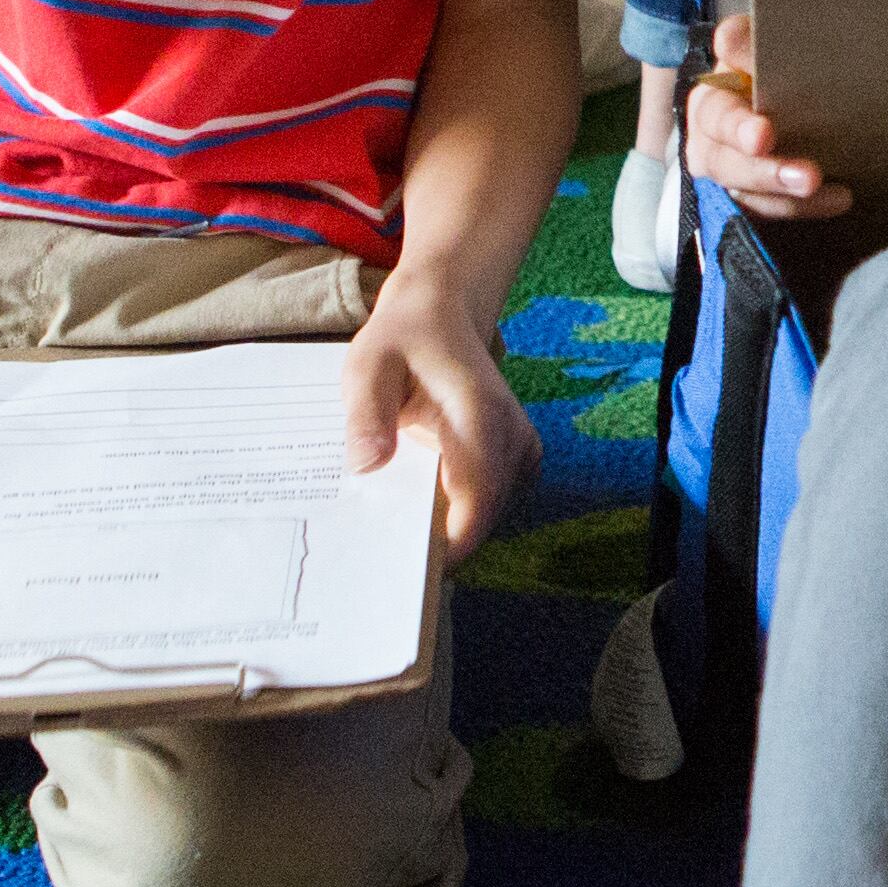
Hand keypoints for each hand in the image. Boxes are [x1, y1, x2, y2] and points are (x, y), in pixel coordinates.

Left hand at [342, 272, 543, 557]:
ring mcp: (521, 448)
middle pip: (483, 516)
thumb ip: (366, 416)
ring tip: (396, 532)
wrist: (441, 314)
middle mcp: (512, 435)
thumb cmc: (402, 341)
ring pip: (488, 515)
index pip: (476, 498)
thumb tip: (366, 468)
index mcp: (480, 415)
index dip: (448, 545)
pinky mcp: (518, 458)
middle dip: (437, 542)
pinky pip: (491, 503)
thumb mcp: (367, 367)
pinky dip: (459, 513)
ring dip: (447, 528)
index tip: (404, 572)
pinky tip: (421, 508)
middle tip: (382, 558)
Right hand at [686, 12, 853, 221]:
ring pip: (743, 192)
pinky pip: (767, 211)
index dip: (737, 126)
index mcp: (713, 96)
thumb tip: (730, 41)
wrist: (796, 92)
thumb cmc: (778, 65)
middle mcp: (711, 138)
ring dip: (785, 194)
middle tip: (807, 176)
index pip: (716, 113)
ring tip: (822, 188)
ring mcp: (728, 172)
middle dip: (764, 170)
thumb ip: (749, 43)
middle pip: (724, 161)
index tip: (764, 136)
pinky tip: (838, 197)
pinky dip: (801, 207)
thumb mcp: (765, 46)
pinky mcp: (748, 198)